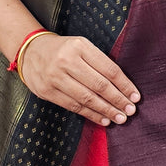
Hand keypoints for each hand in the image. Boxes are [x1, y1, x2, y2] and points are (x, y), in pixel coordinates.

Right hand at [18, 32, 139, 125]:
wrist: (29, 51)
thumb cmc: (63, 50)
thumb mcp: (81, 46)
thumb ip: (99, 62)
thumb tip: (124, 87)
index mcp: (80, 46)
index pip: (108, 69)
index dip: (124, 85)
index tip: (135, 97)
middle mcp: (66, 61)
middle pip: (99, 85)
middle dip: (118, 100)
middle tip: (130, 111)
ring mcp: (55, 77)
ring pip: (87, 98)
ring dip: (106, 110)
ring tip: (120, 118)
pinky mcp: (47, 91)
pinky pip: (73, 106)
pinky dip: (90, 114)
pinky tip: (103, 119)